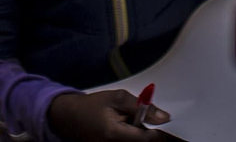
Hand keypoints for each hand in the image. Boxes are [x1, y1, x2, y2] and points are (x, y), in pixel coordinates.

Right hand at [47, 90, 171, 141]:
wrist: (70, 118)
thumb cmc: (93, 106)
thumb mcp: (117, 98)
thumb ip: (141, 107)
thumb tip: (164, 117)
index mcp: (115, 135)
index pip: (147, 140)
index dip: (160, 132)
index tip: (166, 121)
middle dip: (152, 133)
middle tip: (154, 119)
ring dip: (144, 135)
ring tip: (138, 121)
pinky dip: (136, 136)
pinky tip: (134, 127)